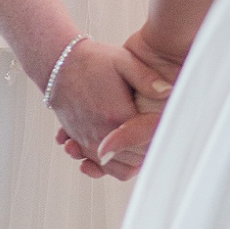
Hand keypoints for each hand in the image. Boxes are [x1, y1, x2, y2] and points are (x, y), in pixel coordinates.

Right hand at [45, 39, 171, 181]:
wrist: (59, 65)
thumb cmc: (95, 61)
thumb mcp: (124, 61)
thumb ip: (147, 78)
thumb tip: (168, 91)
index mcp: (116, 115)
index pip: (147, 141)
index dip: (161, 137)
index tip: (170, 125)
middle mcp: (100, 134)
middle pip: (134, 158)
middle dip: (150, 150)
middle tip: (161, 133)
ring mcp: (87, 141)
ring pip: (116, 168)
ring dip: (131, 160)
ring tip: (144, 142)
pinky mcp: (79, 142)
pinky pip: (98, 166)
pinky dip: (111, 164)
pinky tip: (123, 149)